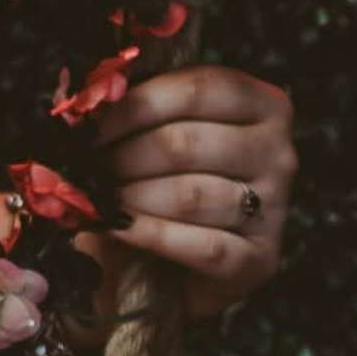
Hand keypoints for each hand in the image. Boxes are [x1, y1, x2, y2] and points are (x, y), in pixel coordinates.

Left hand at [92, 63, 295, 308]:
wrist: (170, 266)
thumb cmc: (158, 185)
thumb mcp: (147, 134)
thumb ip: (124, 108)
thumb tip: (76, 94)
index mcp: (261, 104)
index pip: (197, 89)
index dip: (133, 106)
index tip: (87, 126)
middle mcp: (280, 152)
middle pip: (187, 143)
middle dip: (123, 157)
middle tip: (86, 169)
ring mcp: (277, 208)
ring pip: (192, 195)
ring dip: (132, 198)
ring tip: (99, 200)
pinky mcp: (261, 259)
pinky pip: (202, 245)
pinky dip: (151, 235)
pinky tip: (118, 228)